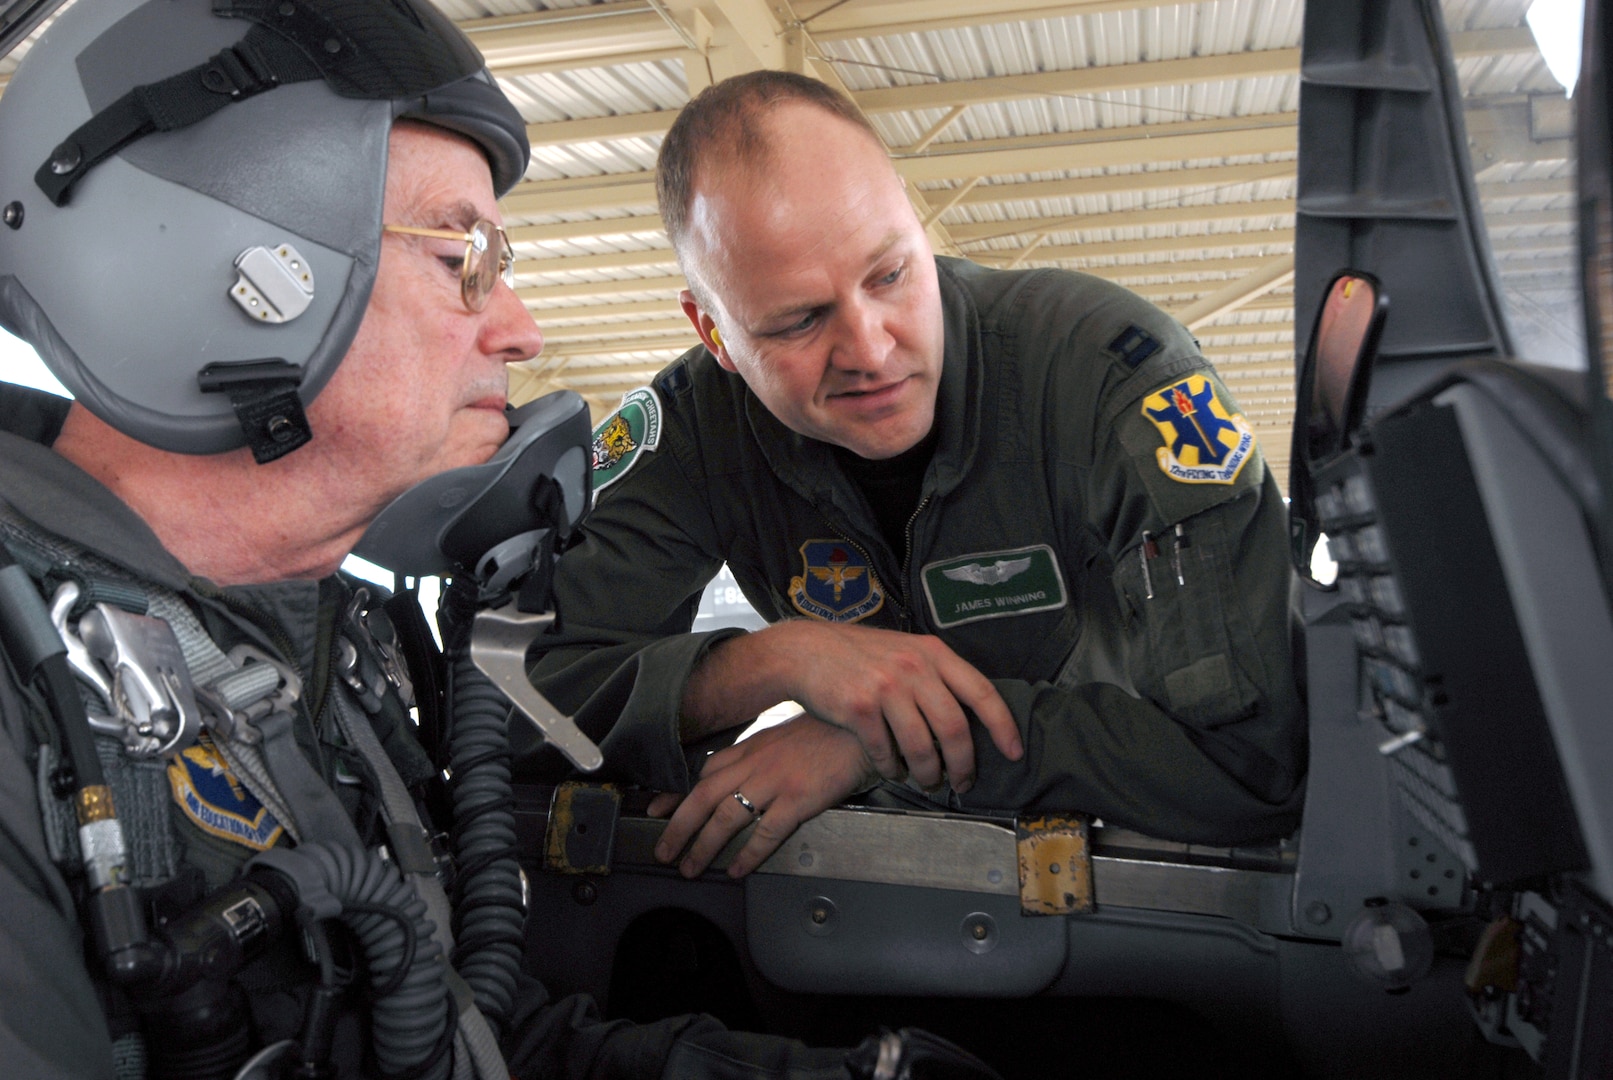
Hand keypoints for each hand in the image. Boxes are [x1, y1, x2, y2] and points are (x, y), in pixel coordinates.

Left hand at [649, 713, 878, 878]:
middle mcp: (756, 763)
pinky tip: (737, 869)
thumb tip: (741, 775)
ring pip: (726, 816)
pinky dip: (747, 853)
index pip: (703, 771)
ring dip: (704, 845)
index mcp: (751, 748)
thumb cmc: (827, 732)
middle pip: (704, 796)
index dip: (676, 793)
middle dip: (678, 826)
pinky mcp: (799, 798)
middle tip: (662, 851)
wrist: (861, 726)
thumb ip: (759, 755)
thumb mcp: (784, 737)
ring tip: (691, 867)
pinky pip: (765, 831)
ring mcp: (776, 780)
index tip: (655, 810)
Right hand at [778, 621, 1021, 792]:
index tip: (1015, 752)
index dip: (1003, 726)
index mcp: (932, 653)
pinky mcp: (859, 707)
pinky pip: (886, 751)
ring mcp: (886, 686)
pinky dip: (892, 767)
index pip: (981, 692)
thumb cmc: (857, 655)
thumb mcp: (903, 650)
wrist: (805, 652)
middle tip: (963, 781)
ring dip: (928, 773)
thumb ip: (933, 673)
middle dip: (964, 763)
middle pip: (955, 727)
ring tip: (927, 781)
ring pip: (922, 746)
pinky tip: (892, 770)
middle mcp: (914, 667)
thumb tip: (967, 711)